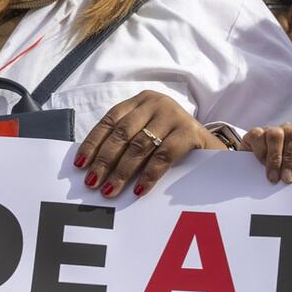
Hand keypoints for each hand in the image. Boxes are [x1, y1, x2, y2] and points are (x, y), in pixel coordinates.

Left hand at [74, 91, 216, 198]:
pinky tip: (138, 189)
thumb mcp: (148, 132)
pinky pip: (163, 156)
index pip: (110, 121)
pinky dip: (148, 175)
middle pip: (122, 133)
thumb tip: (92, 167)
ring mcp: (174, 115)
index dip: (93, 143)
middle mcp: (156, 103)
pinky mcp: (189, 131)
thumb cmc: (172, 141)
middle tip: (93, 183)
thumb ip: (126, 141)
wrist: (210, 146)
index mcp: (141, 101)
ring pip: (140, 146)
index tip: (80, 165)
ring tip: (110, 190)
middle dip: (104, 160)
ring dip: (122, 172)